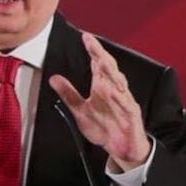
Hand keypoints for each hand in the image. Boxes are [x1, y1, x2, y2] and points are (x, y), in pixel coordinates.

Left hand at [49, 32, 150, 170]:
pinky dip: (120, 97)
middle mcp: (114, 90)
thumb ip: (69, 94)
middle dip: (100, 55)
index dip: (92, 50)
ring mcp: (124, 101)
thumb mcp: (80, 111)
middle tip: (91, 43)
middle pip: (108, 68)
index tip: (85, 37)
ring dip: (110, 71)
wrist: (122, 148)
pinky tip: (113, 90)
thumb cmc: (105, 128)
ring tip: (101, 60)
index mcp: (103, 87)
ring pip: (119, 82)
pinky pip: (126, 103)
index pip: (97, 64)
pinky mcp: (132, 114)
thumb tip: (54, 78)